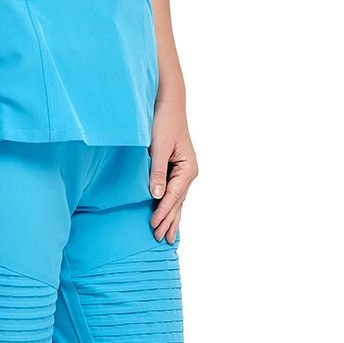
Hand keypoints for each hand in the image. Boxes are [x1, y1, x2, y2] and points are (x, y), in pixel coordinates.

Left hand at [148, 97, 197, 243]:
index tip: (154, 226)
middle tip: (160, 239)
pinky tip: (170, 215)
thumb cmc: (164, 121)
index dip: (164, 211)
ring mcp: (184, 170)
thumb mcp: (159, 146)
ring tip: (168, 236)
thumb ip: (158, 171)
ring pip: (178, 199)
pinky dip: (171, 205)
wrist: (168, 102)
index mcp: (188, 168)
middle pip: (178, 201)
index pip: (174, 195)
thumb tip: (156, 195)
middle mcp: (189, 171)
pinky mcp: (177, 167)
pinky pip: (175, 191)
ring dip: (172, 216)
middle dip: (169, 220)